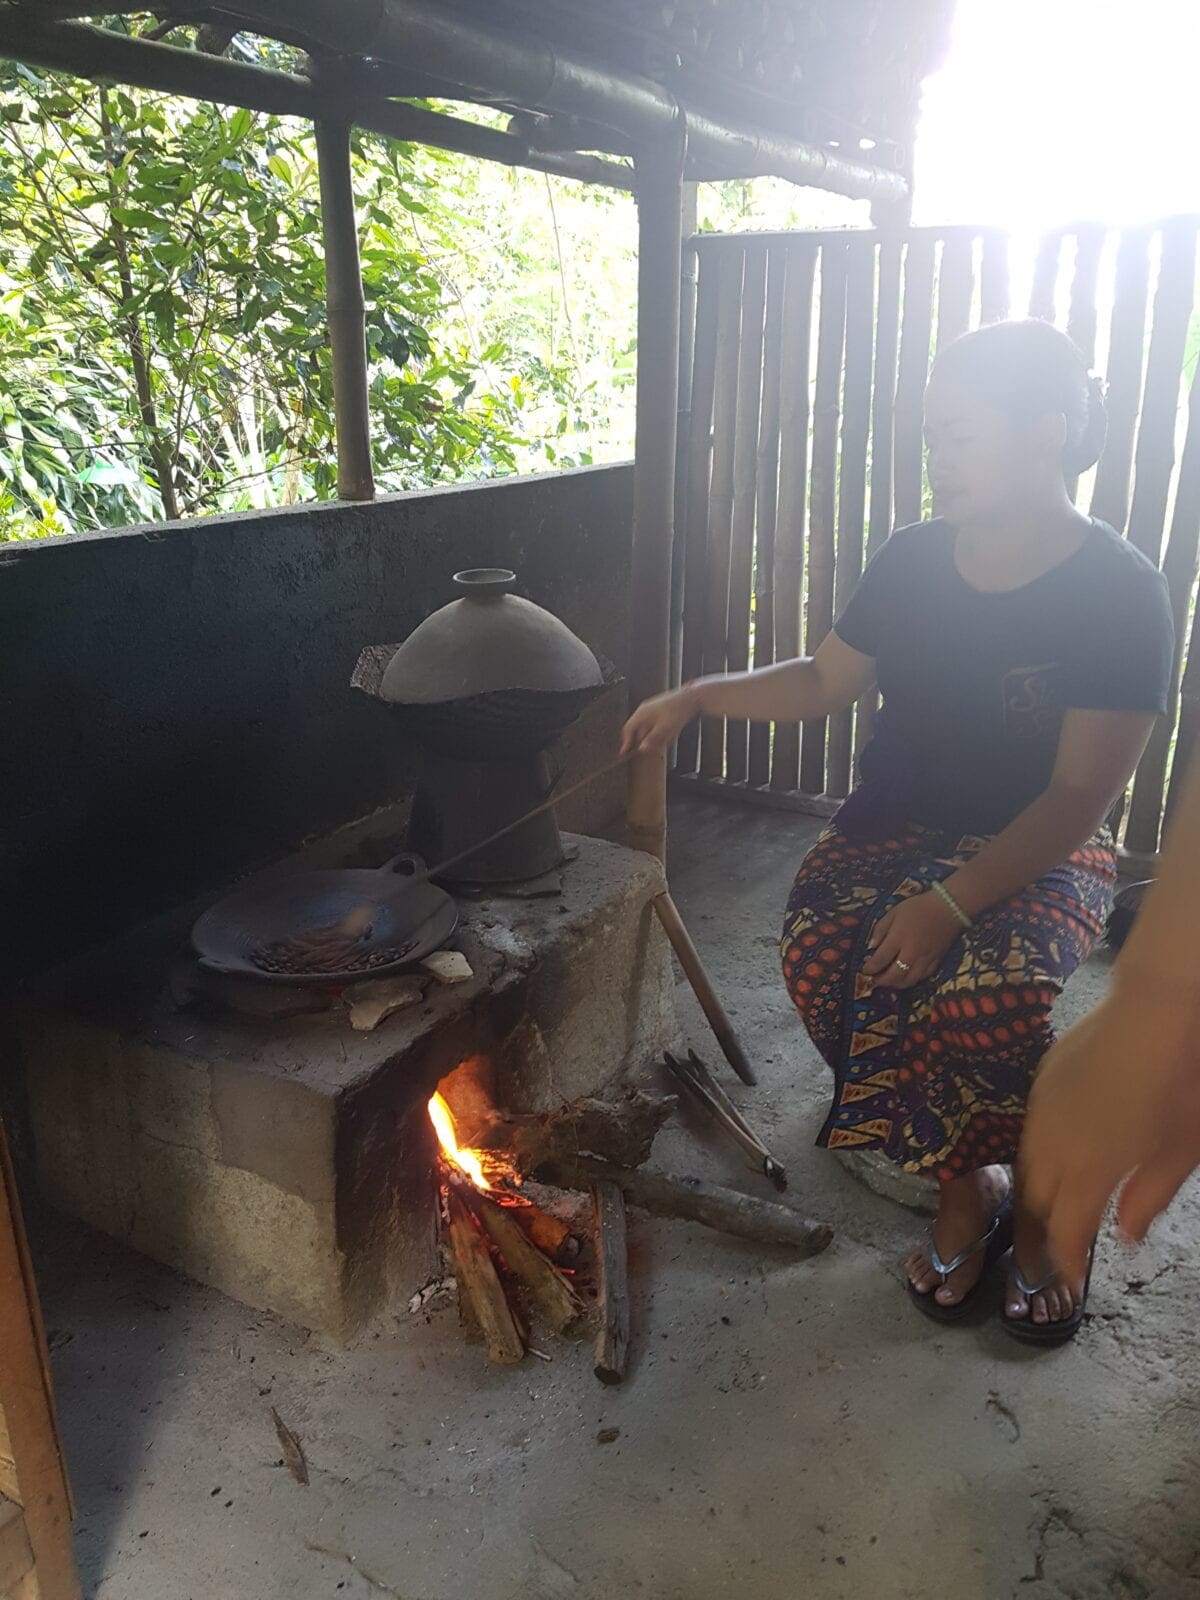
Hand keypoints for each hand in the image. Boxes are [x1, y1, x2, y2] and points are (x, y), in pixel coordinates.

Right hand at [620, 683, 701, 756]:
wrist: (691, 697)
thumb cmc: (677, 710)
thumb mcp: (664, 728)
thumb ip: (652, 739)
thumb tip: (642, 748)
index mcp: (641, 713)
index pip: (628, 729)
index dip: (626, 741)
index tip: (625, 751)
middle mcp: (644, 710)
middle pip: (639, 729)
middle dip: (646, 739)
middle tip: (652, 748)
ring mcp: (652, 709)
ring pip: (649, 728)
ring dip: (656, 735)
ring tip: (669, 736)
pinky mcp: (660, 710)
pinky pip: (657, 724)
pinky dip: (662, 730)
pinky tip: (673, 731)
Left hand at [860, 890, 961, 989]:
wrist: (948, 908)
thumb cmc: (918, 907)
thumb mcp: (894, 912)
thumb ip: (880, 929)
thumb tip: (870, 946)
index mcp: (898, 938)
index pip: (880, 960)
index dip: (870, 968)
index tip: (864, 970)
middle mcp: (911, 952)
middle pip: (894, 976)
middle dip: (881, 981)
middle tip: (875, 980)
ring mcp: (925, 959)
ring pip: (909, 981)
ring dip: (896, 985)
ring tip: (889, 982)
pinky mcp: (936, 961)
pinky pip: (923, 977)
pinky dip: (913, 980)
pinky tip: (906, 978)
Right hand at [1022, 991, 1197, 1280]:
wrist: (1156, 1008)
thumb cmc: (1182, 1083)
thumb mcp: (1182, 1151)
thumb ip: (1148, 1196)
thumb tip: (1123, 1232)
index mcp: (1089, 1168)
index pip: (1064, 1229)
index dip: (1064, 1260)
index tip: (1069, 1279)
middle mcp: (1053, 1143)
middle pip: (1035, 1199)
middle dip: (1042, 1231)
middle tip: (1056, 1251)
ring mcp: (1042, 1108)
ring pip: (1026, 1163)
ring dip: (1039, 1190)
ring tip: (1056, 1206)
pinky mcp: (1042, 1080)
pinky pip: (1031, 1129)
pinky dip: (1040, 1152)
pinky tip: (1059, 1153)